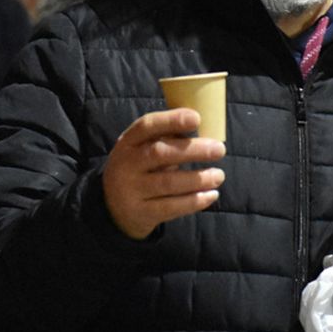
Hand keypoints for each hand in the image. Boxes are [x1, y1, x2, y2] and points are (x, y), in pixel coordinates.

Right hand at [103, 108, 225, 238]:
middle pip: (160, 153)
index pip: (147, 125)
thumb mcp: (142, 149)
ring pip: (168, 183)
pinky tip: (211, 195)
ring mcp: (131, 190)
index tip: (197, 118)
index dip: (172, 120)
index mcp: (128, 141)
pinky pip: (170, 207)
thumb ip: (166, 137)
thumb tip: (202, 126)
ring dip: (198, 179)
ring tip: (219, 175)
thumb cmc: (140, 168)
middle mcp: (126, 164)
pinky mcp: (141, 213)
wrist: (113, 208)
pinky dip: (194, 201)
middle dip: (193, 150)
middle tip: (219, 149)